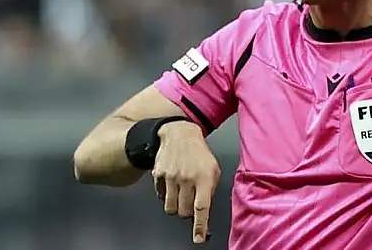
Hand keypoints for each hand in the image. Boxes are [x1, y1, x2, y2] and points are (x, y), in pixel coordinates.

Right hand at [153, 121, 220, 243]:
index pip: (202, 208)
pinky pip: (160, 196)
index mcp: (204, 178)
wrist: (180, 134)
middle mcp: (187, 178)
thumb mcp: (213, 169)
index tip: (198, 238)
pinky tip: (172, 183)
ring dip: (176, 206)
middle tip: (190, 201)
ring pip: (170, 208)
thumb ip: (210, 191)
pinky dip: (166, 195)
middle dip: (187, 212)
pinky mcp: (158, 175)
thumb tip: (205, 213)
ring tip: (180, 194)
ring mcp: (171, 177)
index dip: (200, 226)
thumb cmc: (200, 153)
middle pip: (184, 212)